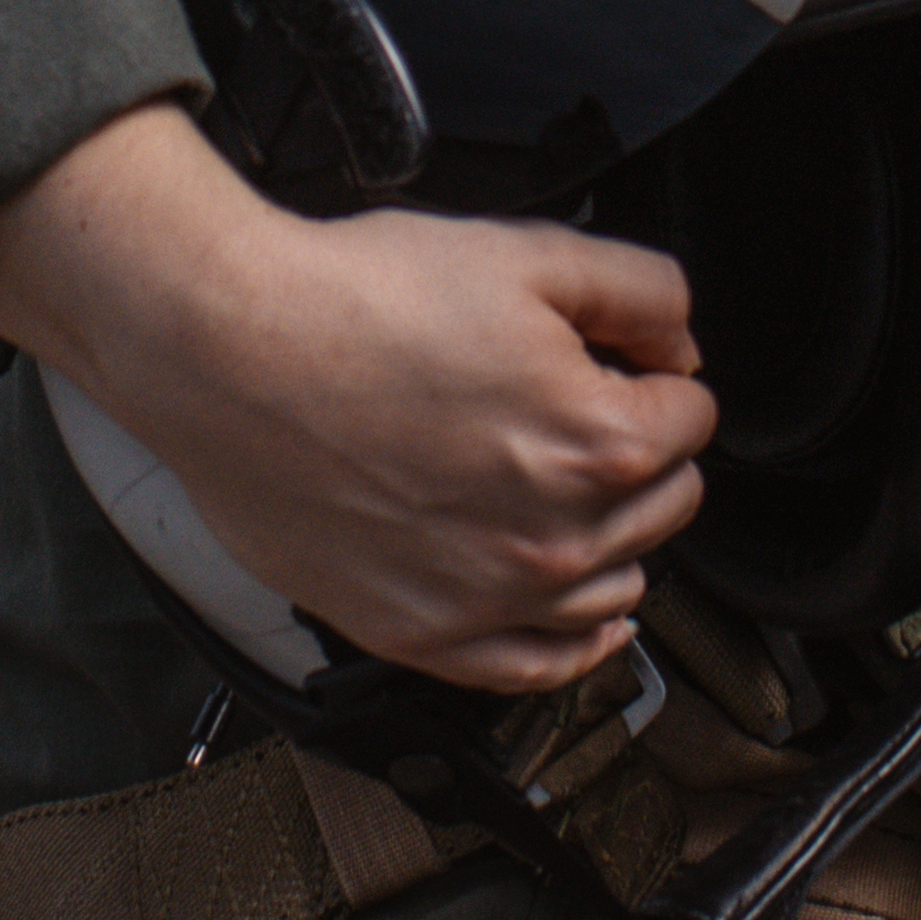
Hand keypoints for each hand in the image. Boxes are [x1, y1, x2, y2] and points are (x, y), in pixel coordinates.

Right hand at [0, 101, 714, 690]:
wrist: (229, 352)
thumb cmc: (356, 302)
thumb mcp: (526, 252)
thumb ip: (640, 294)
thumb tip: (677, 347)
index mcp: (597, 440)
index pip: (691, 417)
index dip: (652, 376)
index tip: (612, 364)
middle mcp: (556, 537)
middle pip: (666, 504)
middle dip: (641, 453)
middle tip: (574, 414)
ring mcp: (491, 599)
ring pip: (618, 586)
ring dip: (611, 538)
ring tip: (559, 494)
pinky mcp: (426, 637)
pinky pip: (540, 667)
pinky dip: (574, 642)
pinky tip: (581, 616)